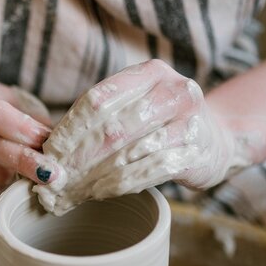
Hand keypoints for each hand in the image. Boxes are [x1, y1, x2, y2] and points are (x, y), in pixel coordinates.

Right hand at [0, 75, 59, 193]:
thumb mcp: (4, 95)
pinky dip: (3, 182)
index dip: (19, 128)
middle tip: (55, 175)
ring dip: (17, 173)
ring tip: (33, 168)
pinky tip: (9, 172)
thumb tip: (59, 142)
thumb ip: (30, 115)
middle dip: (26, 162)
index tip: (45, 140)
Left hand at [34, 59, 251, 214]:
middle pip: (112, 127)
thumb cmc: (163, 122)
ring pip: (129, 152)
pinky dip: (120, 185)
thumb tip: (54, 151)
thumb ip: (102, 120)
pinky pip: (149, 172)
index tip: (49, 152)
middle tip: (56, 177)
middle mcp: (174, 91)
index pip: (98, 99)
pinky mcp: (196, 153)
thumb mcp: (136, 106)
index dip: (69, 128)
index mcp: (150, 73)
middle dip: (79, 157)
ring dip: (95, 175)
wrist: (216, 139)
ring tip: (72, 189)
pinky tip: (100, 192)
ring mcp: (189, 122)